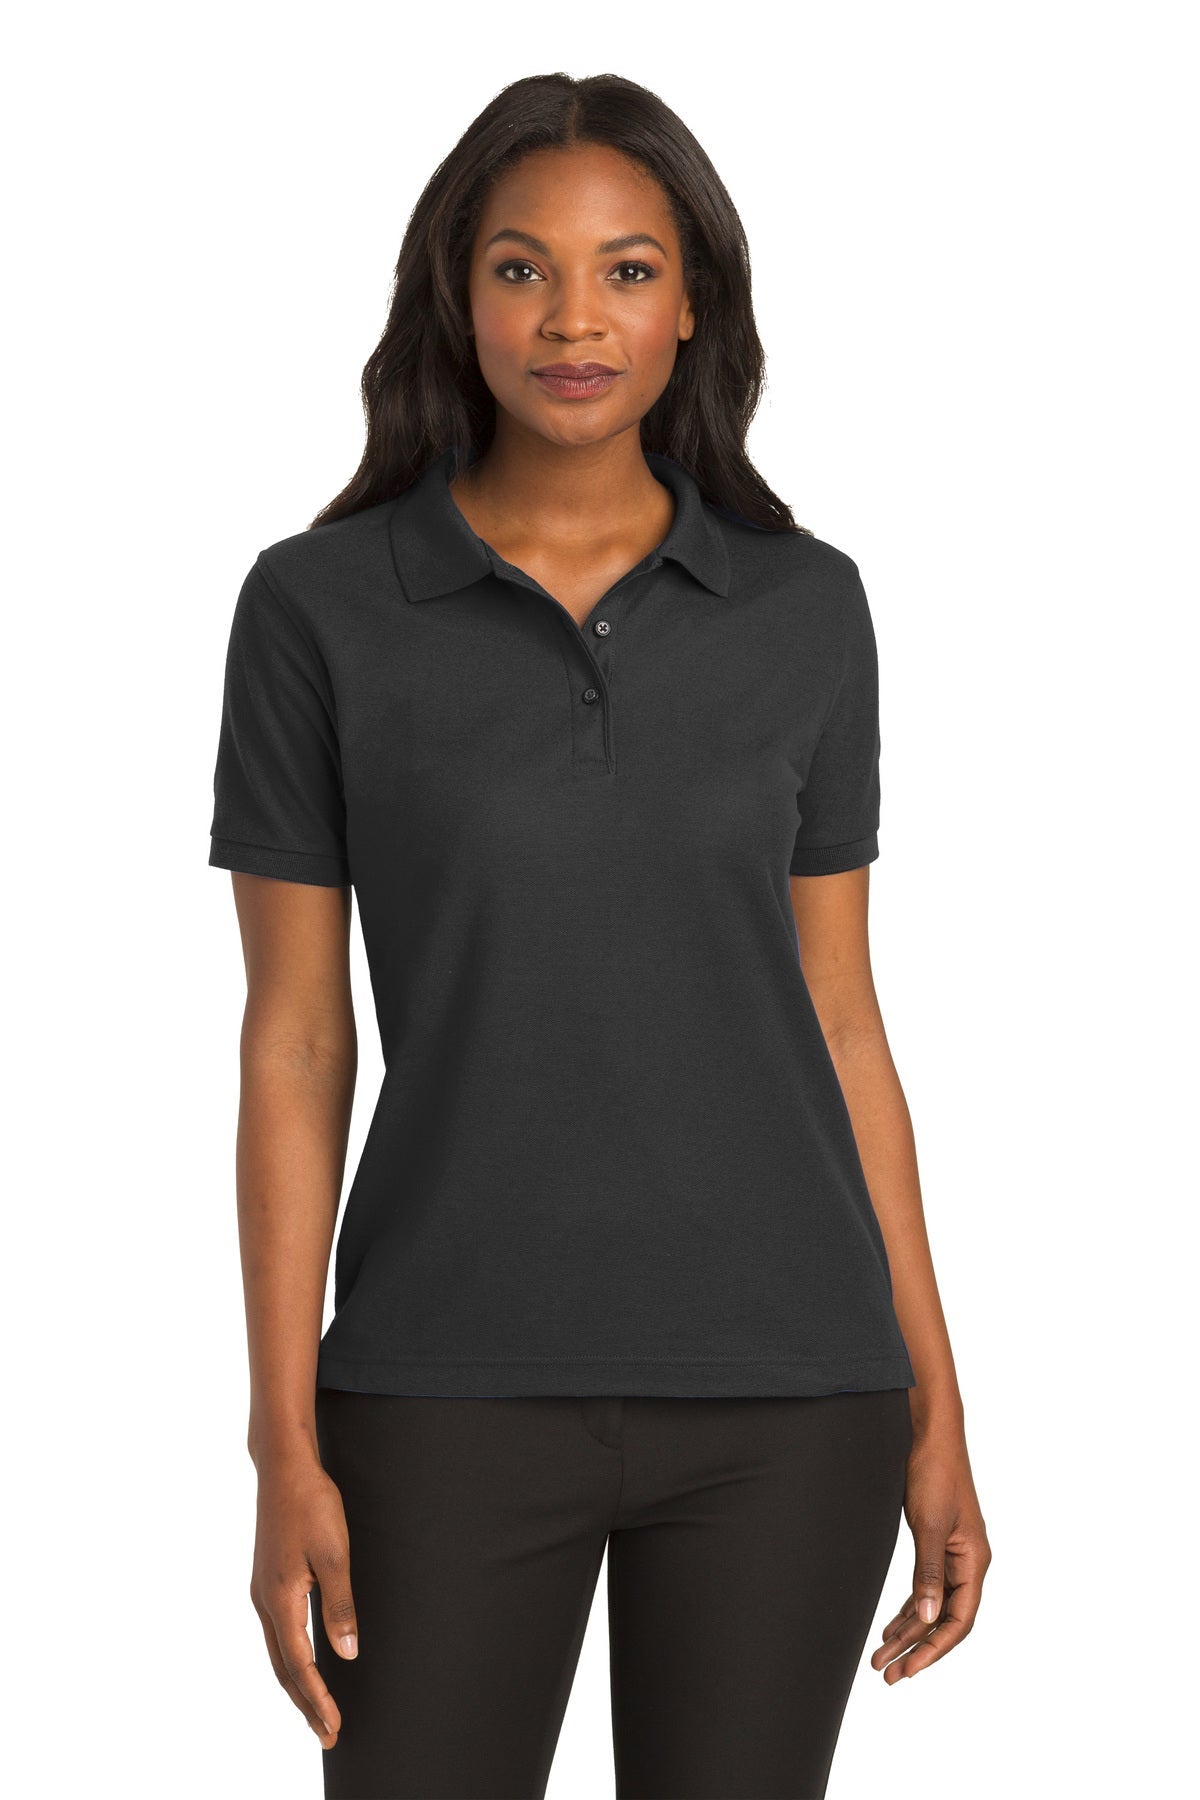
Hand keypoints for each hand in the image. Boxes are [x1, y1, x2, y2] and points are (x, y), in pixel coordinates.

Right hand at [249, 1456, 359, 1747]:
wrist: (284, 1468)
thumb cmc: (312, 1504)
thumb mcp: (335, 1554)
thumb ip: (339, 1606)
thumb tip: (346, 1654)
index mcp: (280, 1599)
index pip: (299, 1665)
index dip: (317, 1699)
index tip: (333, 1727)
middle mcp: (265, 1601)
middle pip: (283, 1668)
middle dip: (305, 1704)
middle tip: (327, 1734)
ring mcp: (262, 1590)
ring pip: (278, 1652)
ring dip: (297, 1684)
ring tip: (317, 1709)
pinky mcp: (267, 1579)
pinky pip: (278, 1632)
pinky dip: (290, 1658)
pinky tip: (303, 1661)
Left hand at [872, 1423, 991, 1681]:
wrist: (929, 1431)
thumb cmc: (934, 1472)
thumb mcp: (930, 1525)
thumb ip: (929, 1573)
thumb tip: (925, 1619)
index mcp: (974, 1560)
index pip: (959, 1620)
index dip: (934, 1648)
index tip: (909, 1669)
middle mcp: (968, 1562)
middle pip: (944, 1618)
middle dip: (916, 1647)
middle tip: (886, 1673)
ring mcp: (953, 1553)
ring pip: (932, 1605)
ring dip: (908, 1631)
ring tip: (881, 1655)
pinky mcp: (937, 1542)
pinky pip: (925, 1587)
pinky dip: (908, 1608)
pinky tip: (891, 1625)